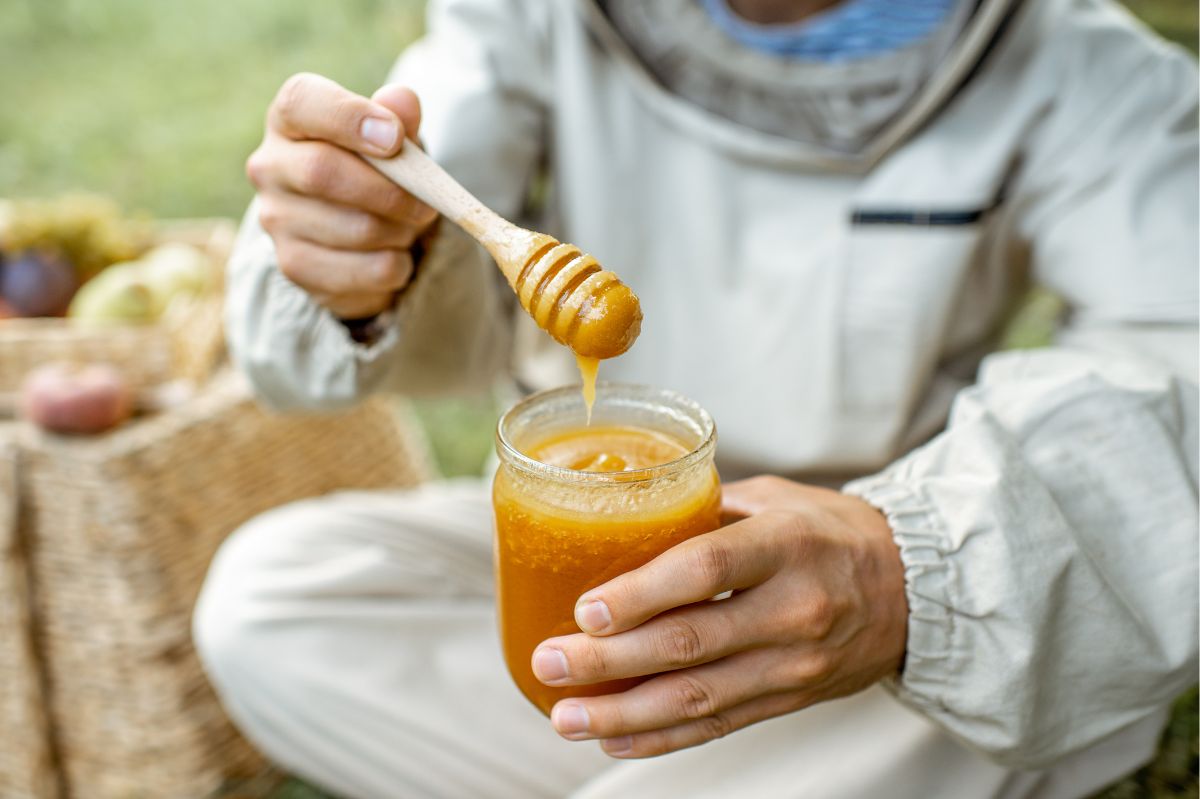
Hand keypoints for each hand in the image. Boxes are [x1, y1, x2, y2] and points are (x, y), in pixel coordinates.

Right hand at [247, 73, 438, 318]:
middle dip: (390, 191)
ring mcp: (276, 219)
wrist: (363, 234)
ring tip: (407, 226)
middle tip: (426, 203)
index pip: (302, 103)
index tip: (395, 138)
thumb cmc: (378, 170)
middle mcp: (270, 166)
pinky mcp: (295, 266)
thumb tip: (402, 101)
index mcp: (290, 120)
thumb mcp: (395, 139)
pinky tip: (392, 254)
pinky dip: (397, 265)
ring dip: (401, 231)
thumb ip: (400, 117)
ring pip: (356, 228)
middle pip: (322, 171)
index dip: (349, 117)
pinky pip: (367, 270)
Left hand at [533, 476, 907, 757]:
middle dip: (609, 661)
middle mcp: (793, 610)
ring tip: (564, 716)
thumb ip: (705, 510)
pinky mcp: (789, 700)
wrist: (913, 591)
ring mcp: (793, 665)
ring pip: (697, 699)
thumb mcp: (776, 499)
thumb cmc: (830, 531)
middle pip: (689, 644)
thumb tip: (621, 513)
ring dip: (622, 712)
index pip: (706, 570)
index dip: (641, 593)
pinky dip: (661, 737)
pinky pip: (718, 726)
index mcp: (787, 545)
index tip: (585, 609)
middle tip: (550, 662)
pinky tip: (613, 738)